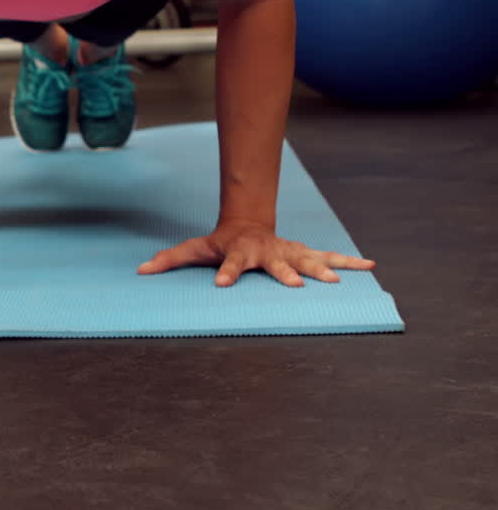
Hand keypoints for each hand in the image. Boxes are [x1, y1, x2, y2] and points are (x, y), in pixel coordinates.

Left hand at [137, 219, 374, 287]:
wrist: (247, 223)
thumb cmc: (218, 243)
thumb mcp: (193, 250)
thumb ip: (168, 260)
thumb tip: (140, 270)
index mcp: (239, 253)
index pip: (229, 264)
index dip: (225, 273)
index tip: (222, 285)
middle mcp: (267, 252)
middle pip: (277, 263)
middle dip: (286, 274)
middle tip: (298, 286)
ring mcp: (287, 251)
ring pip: (308, 258)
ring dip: (323, 269)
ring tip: (338, 280)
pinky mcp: (303, 253)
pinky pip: (329, 256)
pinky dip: (349, 262)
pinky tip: (369, 265)